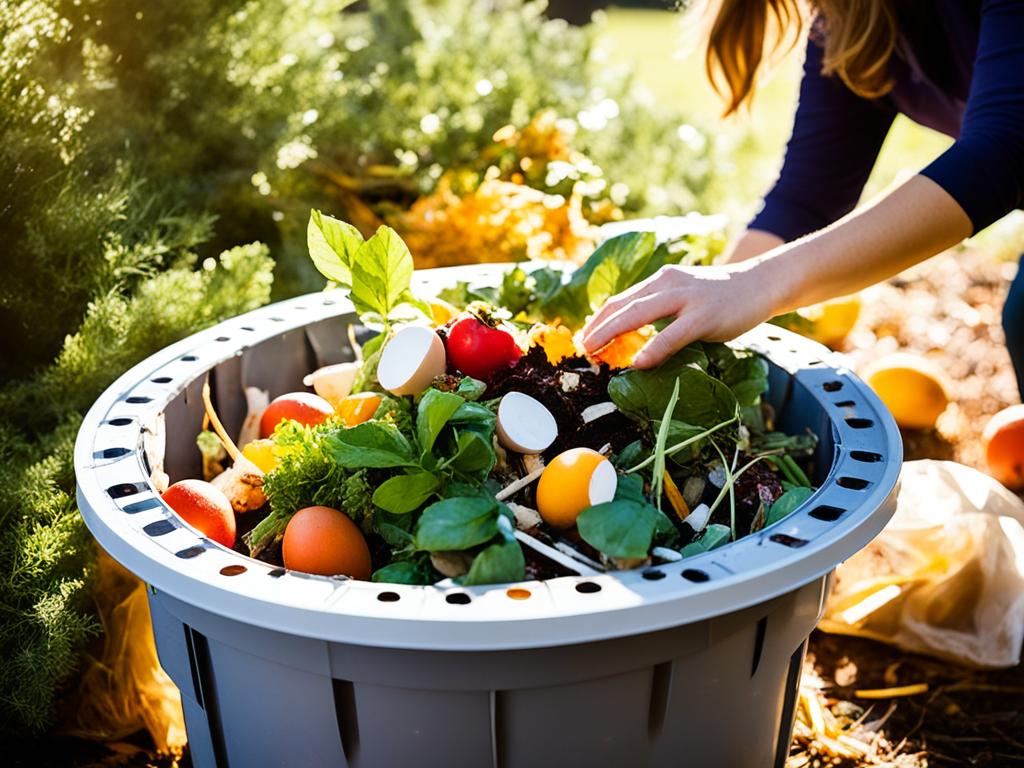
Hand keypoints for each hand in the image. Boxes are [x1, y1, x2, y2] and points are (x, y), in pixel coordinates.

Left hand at [581, 262, 779, 368]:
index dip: (599, 319)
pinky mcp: (704, 316)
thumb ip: (660, 309)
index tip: (583, 337)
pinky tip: (638, 364)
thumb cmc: (720, 296)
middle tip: (580, 347)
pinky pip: (671, 335)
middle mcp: (668, 284)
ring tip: (594, 351)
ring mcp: (686, 298)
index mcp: (660, 280)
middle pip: (622, 305)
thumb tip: (634, 335)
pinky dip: (653, 350)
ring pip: (639, 314)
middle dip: (597, 327)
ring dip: (611, 333)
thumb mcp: (684, 295)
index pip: (621, 299)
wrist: (761, 283)